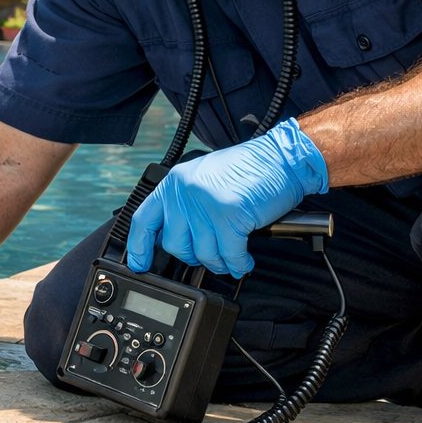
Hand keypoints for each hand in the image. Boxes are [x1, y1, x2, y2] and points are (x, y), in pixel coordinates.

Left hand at [125, 118, 327, 277]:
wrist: (282, 158)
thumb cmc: (249, 170)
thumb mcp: (205, 179)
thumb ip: (186, 204)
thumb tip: (175, 236)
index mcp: (175, 183)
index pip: (144, 220)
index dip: (138, 246)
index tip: (139, 264)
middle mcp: (185, 192)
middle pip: (175, 245)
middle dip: (193, 257)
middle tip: (211, 254)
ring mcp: (206, 204)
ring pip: (203, 254)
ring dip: (220, 263)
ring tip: (231, 257)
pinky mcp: (230, 216)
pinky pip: (229, 255)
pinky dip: (238, 264)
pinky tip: (244, 261)